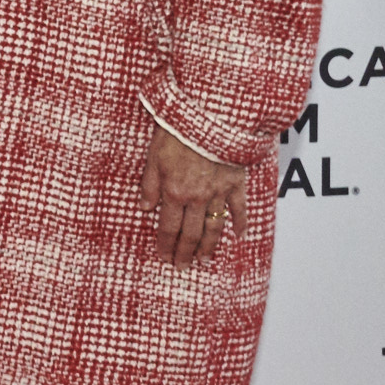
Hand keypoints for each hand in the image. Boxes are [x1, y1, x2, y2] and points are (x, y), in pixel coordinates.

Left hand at [141, 124, 246, 266]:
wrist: (211, 116)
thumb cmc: (178, 131)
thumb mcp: (153, 156)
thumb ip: (149, 184)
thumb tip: (144, 208)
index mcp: (174, 192)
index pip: (168, 227)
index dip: (166, 245)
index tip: (164, 258)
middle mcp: (197, 197)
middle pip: (191, 233)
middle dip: (185, 253)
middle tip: (183, 267)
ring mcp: (219, 192)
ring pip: (214, 226)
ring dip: (209, 245)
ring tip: (205, 259)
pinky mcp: (236, 182)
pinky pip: (239, 207)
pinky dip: (241, 222)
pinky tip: (240, 235)